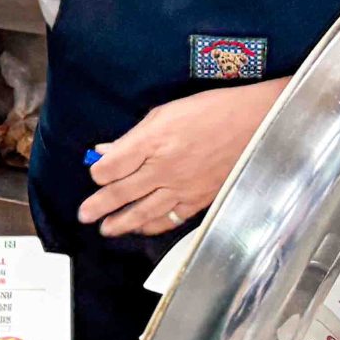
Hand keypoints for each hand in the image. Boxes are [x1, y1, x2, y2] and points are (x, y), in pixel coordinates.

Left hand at [77, 81, 281, 239]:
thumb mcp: (165, 112)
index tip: (95, 174)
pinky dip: (152, 225)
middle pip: (121, 192)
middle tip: (84, 216)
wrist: (255, 123)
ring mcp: (182, 187)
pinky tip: (141, 228)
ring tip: (105, 229)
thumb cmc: (211, 110)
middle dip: (98, 206)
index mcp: (152, 141)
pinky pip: (169, 218)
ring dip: (120, 222)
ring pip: (142, 210)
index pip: (110, 167)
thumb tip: (105, 151)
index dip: (97, 173)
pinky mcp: (199, 199)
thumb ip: (133, 136)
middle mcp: (164, 168)